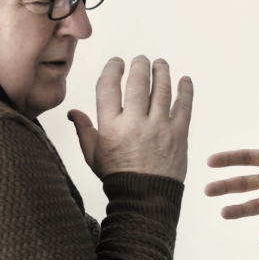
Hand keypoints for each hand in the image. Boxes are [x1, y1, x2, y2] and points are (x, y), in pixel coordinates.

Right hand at [68, 56, 192, 181]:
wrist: (144, 199)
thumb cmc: (118, 178)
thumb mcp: (93, 155)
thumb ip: (84, 131)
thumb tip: (73, 112)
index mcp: (111, 126)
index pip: (109, 86)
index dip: (113, 68)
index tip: (117, 63)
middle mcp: (135, 123)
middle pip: (138, 82)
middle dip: (140, 66)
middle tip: (141, 60)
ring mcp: (159, 128)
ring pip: (162, 90)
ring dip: (162, 72)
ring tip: (160, 64)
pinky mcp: (179, 135)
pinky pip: (184, 107)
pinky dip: (185, 91)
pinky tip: (185, 80)